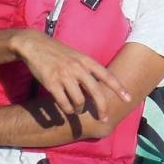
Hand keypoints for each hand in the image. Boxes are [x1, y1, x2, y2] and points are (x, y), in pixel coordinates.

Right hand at [11, 31, 131, 120]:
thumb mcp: (77, 56)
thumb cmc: (58, 52)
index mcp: (86, 60)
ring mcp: (64, 76)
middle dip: (102, 107)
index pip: (107, 75)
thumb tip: (100, 85)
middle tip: (104, 118)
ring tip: (78, 110)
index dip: (118, 87)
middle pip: (96, 92)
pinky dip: (67, 110)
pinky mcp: (51, 83)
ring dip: (80, 110)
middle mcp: (77, 68)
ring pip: (79, 101)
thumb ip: (88, 68)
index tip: (128, 98)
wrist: (35, 45)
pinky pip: (64, 103)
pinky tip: (67, 109)